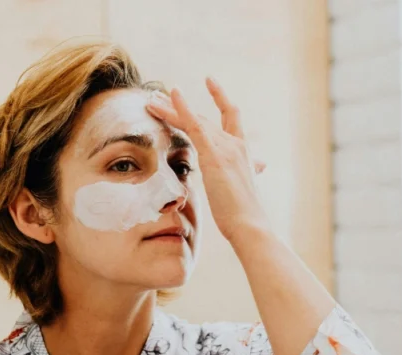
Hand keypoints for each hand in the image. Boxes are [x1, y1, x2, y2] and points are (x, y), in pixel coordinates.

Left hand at [147, 78, 268, 241]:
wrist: (250, 225)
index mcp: (244, 152)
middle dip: (180, 107)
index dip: (221, 97)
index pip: (231, 116)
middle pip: (205, 118)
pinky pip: (195, 125)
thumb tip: (248, 174)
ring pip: (195, 120)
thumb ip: (240, 177)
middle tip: (161, 95)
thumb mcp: (241, 190)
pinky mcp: (214, 155)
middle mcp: (236, 144)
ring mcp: (226, 148)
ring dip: (171, 107)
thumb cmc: (244, 216)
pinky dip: (182, 108)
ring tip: (151, 98)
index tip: (210, 81)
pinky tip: (171, 95)